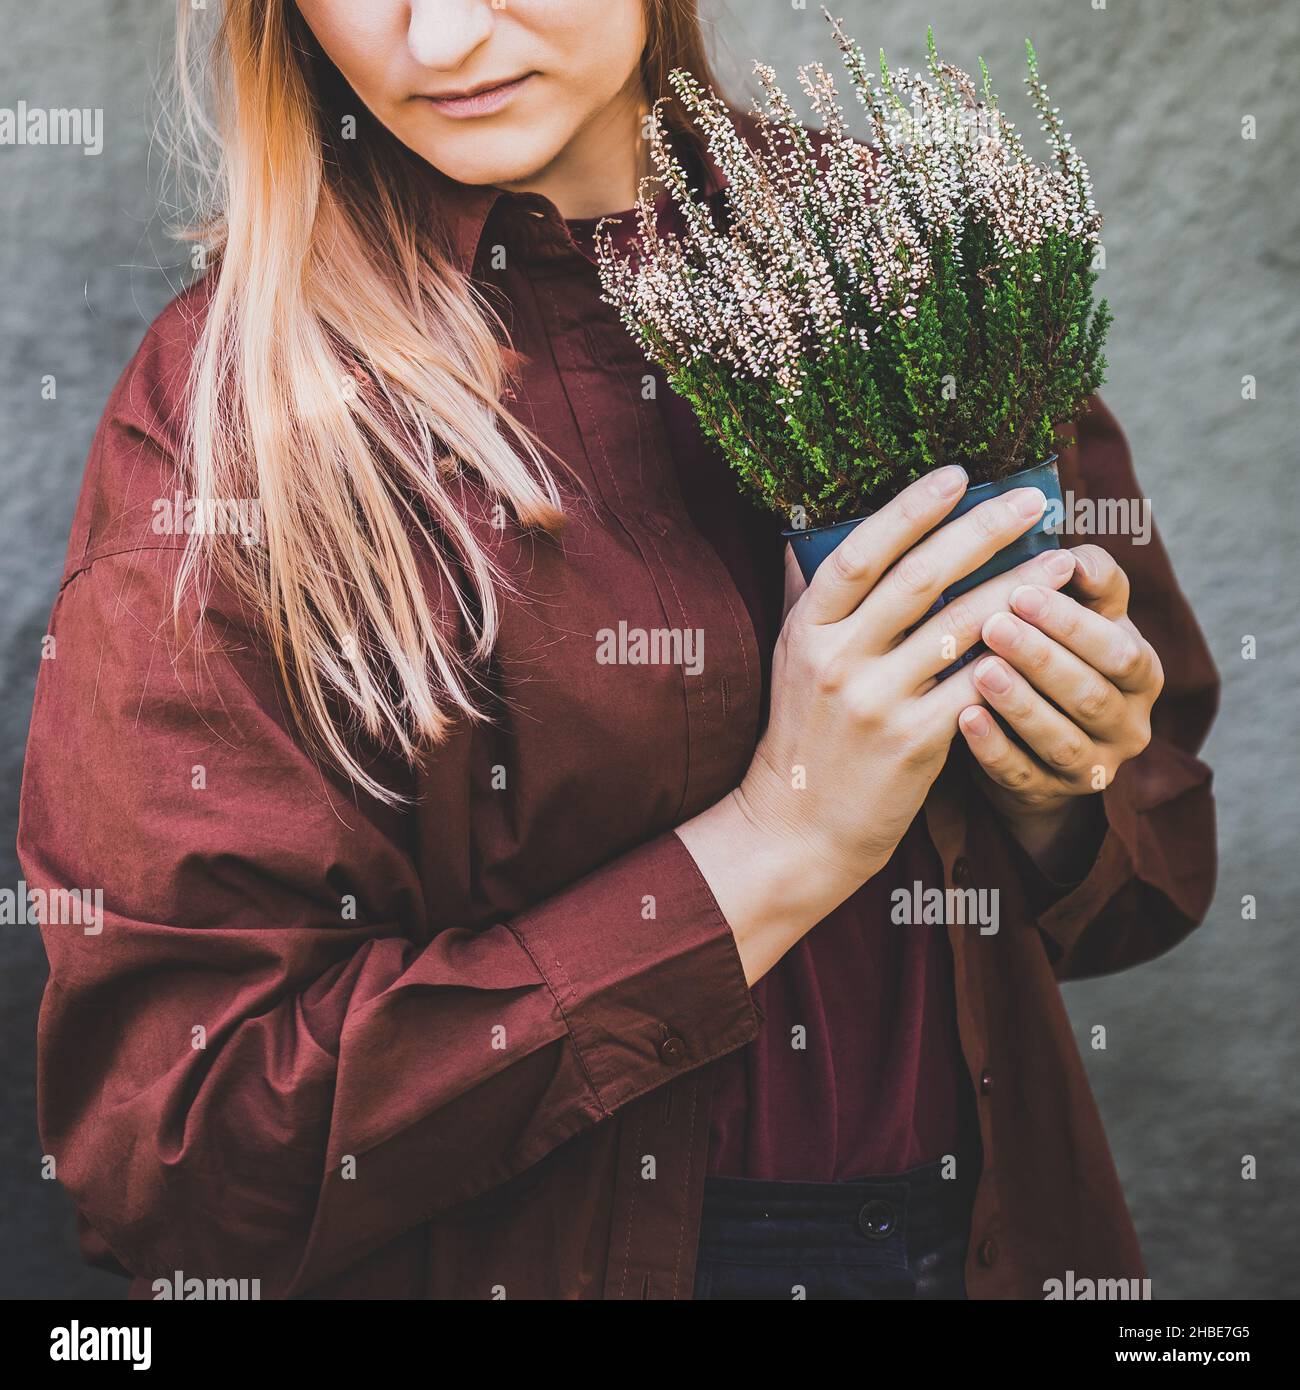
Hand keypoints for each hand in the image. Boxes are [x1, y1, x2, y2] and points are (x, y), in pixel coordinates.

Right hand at [680, 464, 1076, 983]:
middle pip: (918, 578)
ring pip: (958, 627)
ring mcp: (874, 701)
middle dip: (982, 532)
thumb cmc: (803, 736)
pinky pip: (975, 684)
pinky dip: (1014, 654)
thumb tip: (814, 530)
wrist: (796, 829)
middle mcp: (836, 659)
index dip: (910, 509)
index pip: (860, 553)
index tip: (959, 474)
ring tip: (1062, 560)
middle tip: (1032, 502)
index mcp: (806, 630)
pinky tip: (1050, 632)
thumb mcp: (792, 661)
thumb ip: (809, 598)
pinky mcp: (913, 743)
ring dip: (1017, 587)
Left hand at [957, 542, 1163, 862]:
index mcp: (1141, 674)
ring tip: (981, 669)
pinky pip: (1020, 774)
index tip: (1024, 589)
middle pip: (1091, 694)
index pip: (1119, 650)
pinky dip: (993, 747)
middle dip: (1042, 658)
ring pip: (1059, 739)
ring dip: (1020, 703)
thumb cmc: (1055, 657)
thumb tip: (1074, 556)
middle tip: (994, 624)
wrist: (1037, 743)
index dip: (1074, 623)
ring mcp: (1090, 767)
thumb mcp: (1079, 619)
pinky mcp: (1046, 795)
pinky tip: (964, 717)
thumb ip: (1085, 583)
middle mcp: (1128, 725)